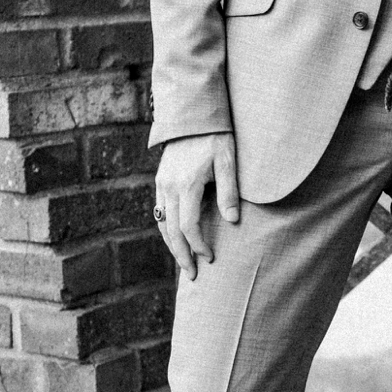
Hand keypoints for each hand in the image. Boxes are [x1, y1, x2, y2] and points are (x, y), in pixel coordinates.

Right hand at [155, 132, 239, 278]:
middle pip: (171, 230)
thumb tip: (232, 221)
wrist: (193, 115)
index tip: (210, 258)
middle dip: (182, 254)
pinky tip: (175, 239)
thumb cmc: (216, 137)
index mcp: (186, 184)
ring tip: (183, 262)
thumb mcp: (228, 161)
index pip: (188, 225)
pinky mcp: (161, 179)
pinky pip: (160, 211)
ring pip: (162, 222)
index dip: (198, 245)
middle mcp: (169, 186)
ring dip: (171, 245)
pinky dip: (166, 229)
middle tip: (192, 275)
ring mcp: (162, 183)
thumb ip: (229, 191)